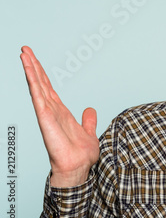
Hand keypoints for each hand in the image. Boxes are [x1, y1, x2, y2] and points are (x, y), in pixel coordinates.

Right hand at [20, 46, 99, 186]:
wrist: (79, 168)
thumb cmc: (81, 155)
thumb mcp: (88, 132)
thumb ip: (88, 121)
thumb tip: (90, 110)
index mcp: (60, 112)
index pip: (49, 88)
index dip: (42, 74)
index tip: (34, 59)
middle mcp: (52, 111)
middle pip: (41, 83)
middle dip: (33, 66)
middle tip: (25, 49)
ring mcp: (48, 114)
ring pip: (37, 87)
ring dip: (31, 70)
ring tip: (24, 54)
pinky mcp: (46, 120)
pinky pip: (39, 99)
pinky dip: (34, 85)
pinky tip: (29, 72)